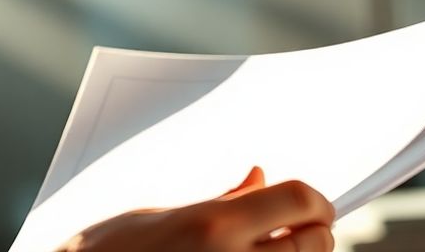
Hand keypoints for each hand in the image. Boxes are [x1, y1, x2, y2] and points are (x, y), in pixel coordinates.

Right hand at [57, 168, 334, 251]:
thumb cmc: (107, 249)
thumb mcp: (160, 214)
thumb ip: (219, 201)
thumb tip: (260, 179)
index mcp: (214, 225)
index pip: (299, 200)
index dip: (317, 199)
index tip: (315, 203)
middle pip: (314, 242)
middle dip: (316, 232)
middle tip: (301, 226)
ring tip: (275, 246)